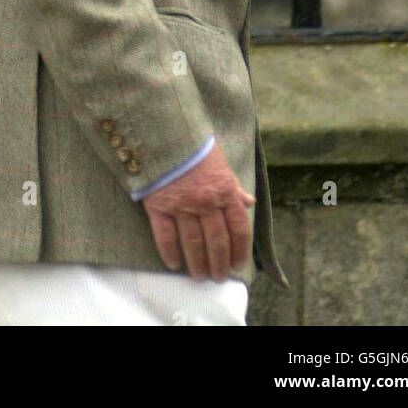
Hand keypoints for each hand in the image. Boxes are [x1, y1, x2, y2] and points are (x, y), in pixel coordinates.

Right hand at [140, 142, 254, 281]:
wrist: (161, 130)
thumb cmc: (192, 143)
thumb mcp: (220, 160)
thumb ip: (233, 185)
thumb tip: (249, 202)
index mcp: (224, 190)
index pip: (239, 228)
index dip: (240, 250)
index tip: (238, 265)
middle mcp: (205, 201)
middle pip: (217, 241)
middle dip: (220, 264)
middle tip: (218, 278)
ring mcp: (181, 205)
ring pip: (194, 243)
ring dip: (198, 264)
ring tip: (200, 277)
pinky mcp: (158, 206)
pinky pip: (165, 236)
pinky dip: (170, 253)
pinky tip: (174, 264)